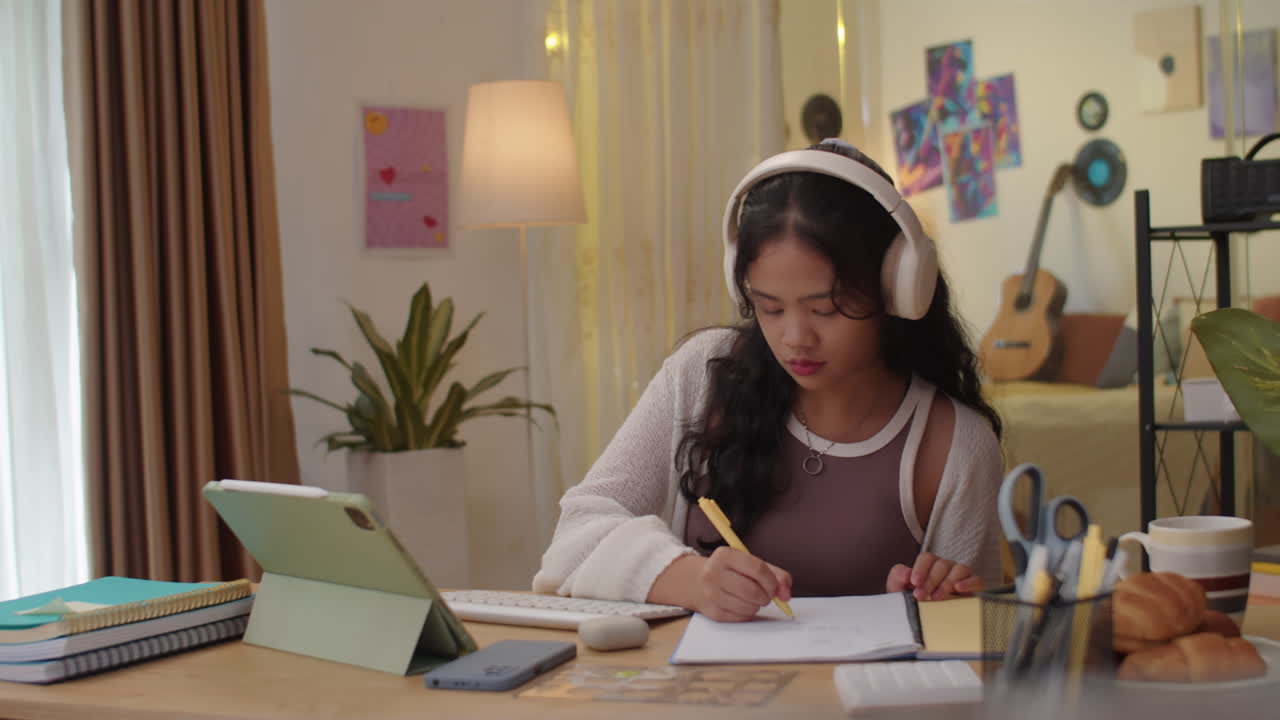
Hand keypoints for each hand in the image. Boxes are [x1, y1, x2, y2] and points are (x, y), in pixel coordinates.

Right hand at [652, 548, 791, 621]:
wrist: (696, 581)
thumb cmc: (730, 571)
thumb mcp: (749, 563)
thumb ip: (774, 574)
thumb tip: (786, 594)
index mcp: (725, 555)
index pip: (757, 569)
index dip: (772, 582)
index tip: (777, 588)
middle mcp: (714, 573)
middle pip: (753, 591)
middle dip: (766, 596)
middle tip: (766, 595)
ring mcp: (711, 593)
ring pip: (749, 606)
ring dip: (757, 605)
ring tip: (752, 598)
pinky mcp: (713, 612)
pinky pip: (742, 617)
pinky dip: (748, 613)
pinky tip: (741, 604)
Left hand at [886, 552, 981, 600]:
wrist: (928, 625)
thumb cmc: (914, 604)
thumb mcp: (899, 592)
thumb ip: (897, 577)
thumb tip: (906, 572)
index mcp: (929, 566)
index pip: (927, 558)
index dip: (920, 568)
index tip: (915, 582)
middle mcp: (946, 568)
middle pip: (941, 564)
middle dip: (930, 580)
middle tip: (921, 596)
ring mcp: (961, 577)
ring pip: (959, 569)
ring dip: (946, 582)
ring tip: (937, 598)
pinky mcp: (974, 588)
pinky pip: (976, 580)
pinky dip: (969, 582)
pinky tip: (959, 589)